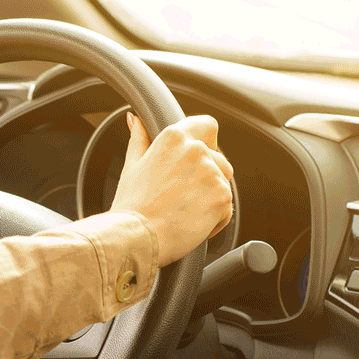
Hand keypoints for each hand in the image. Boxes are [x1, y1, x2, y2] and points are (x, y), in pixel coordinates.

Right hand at [109, 113, 233, 264]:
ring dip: (210, 197)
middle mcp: (196, 150)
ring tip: (184, 211)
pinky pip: (227, 207)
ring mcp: (211, 173)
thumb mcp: (132, 166)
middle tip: (182, 195)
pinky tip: (192, 223)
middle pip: (219, 159)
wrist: (137, 238)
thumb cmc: (132, 206)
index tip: (200, 155)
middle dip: (207, 177)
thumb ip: (139, 139)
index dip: (208, 140)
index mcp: (174, 138)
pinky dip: (215, 218)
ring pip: (223, 183)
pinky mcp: (222, 197)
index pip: (207, 125)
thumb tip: (136, 120)